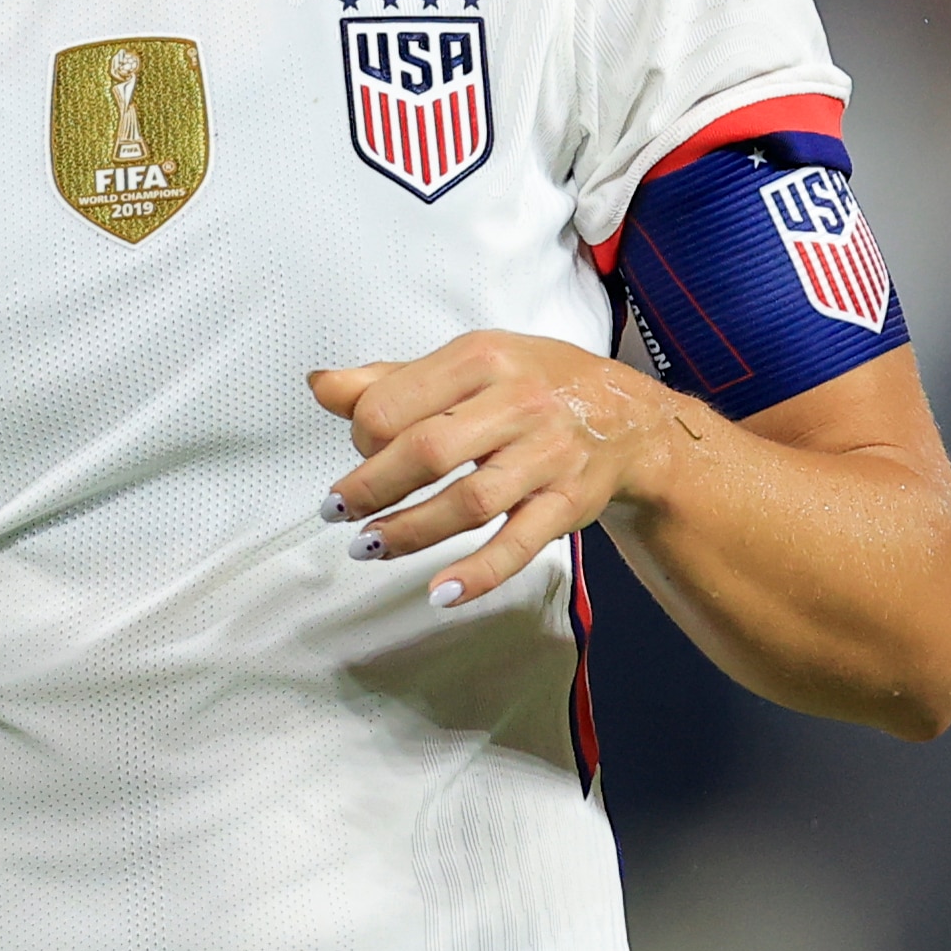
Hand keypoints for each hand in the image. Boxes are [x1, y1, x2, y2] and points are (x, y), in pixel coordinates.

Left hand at [310, 332, 688, 606]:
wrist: (629, 418)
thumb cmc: (534, 384)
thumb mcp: (468, 362)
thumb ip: (391, 379)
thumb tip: (321, 386)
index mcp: (482, 358)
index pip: (396, 402)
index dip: (361, 434)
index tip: (356, 453)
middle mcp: (517, 403)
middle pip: (428, 450)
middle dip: (371, 488)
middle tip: (337, 511)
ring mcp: (546, 456)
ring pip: (468, 502)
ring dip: (409, 532)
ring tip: (368, 545)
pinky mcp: (568, 503)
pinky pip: (518, 544)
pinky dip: (478, 574)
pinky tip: (439, 592)